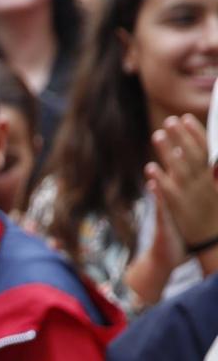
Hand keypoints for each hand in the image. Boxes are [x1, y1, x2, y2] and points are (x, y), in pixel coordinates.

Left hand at [148, 115, 217, 245]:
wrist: (215, 243)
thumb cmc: (217, 213)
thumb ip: (214, 171)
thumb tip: (209, 153)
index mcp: (215, 177)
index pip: (206, 149)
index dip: (195, 132)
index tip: (185, 118)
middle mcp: (204, 183)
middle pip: (191, 155)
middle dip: (181, 136)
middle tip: (169, 120)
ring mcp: (191, 195)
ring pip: (178, 169)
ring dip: (168, 151)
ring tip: (158, 135)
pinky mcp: (179, 208)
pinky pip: (168, 190)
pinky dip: (159, 178)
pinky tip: (150, 167)